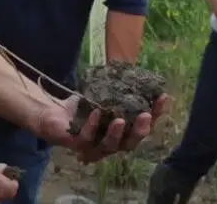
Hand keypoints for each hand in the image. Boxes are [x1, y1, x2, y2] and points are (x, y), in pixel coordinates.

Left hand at [34, 92, 169, 163]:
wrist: (53, 112)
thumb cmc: (83, 105)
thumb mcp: (104, 93)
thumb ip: (120, 88)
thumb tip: (138, 69)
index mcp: (122, 132)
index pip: (143, 126)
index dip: (155, 114)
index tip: (163, 97)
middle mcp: (111, 143)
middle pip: (131, 143)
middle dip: (140, 130)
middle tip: (146, 115)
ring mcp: (94, 146)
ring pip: (110, 146)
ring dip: (117, 134)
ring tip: (121, 120)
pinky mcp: (76, 144)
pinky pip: (86, 138)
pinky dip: (92, 126)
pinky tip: (96, 113)